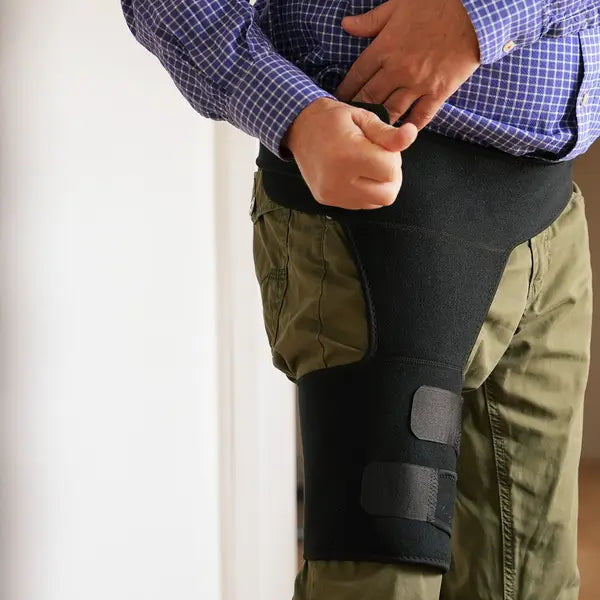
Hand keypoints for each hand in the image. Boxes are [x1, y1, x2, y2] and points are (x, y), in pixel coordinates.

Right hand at [280, 98, 416, 209]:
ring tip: (366, 166)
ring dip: (379, 185)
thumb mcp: (363, 118)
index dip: (393, 157)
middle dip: (390, 176)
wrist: (298, 128)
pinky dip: (366, 192)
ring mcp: (332, 194)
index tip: (380, 145)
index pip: (391, 170)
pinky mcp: (327, 201)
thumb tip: (412, 134)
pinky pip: (361, 205)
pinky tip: (356, 175)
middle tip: (379, 158)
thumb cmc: (333, 119)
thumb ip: (388, 133)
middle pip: (387, 194)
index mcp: (348, 156)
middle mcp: (338, 181)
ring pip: (376, 202)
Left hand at [335, 0, 479, 127]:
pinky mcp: (438, 92)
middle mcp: (398, 70)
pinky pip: (421, 116)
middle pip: (370, 97)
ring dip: (379, 122)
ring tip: (370, 130)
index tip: (339, 100)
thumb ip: (370, 21)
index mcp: (385, 48)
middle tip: (350, 122)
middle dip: (357, 110)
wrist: (475, 9)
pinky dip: (410, 127)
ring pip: (391, 111)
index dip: (346, 90)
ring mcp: (418, 83)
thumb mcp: (398, 4)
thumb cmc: (437, 2)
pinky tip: (401, 133)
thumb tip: (346, 25)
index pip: (357, 76)